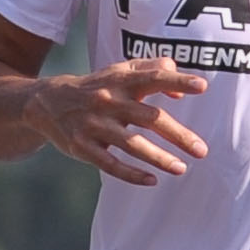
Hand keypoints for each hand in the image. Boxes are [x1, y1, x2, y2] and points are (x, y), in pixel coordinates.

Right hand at [31, 54, 210, 184]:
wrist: (47, 102)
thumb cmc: (98, 87)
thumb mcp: (120, 70)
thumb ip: (152, 69)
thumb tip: (179, 87)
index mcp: (121, 81)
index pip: (153, 77)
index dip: (178, 80)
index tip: (202, 86)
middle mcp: (109, 101)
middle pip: (149, 118)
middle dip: (177, 135)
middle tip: (201, 150)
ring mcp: (94, 126)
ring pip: (132, 144)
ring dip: (159, 158)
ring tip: (181, 168)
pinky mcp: (83, 147)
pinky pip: (110, 164)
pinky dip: (131, 174)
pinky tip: (152, 180)